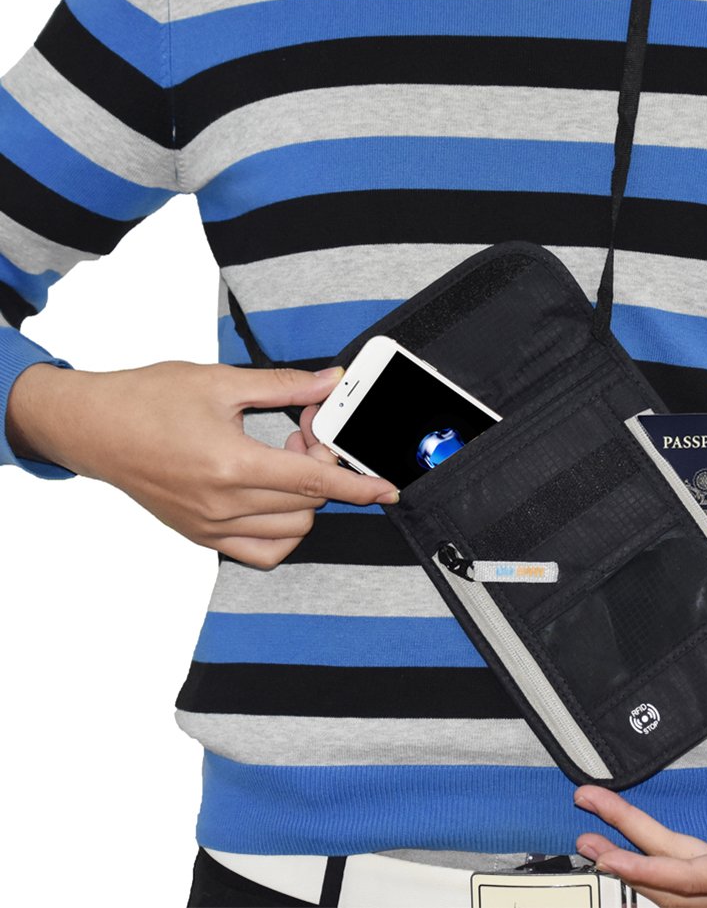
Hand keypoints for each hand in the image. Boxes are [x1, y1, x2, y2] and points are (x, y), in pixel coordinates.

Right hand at [6, 360, 397, 567]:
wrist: (92, 427)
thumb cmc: (146, 400)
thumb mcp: (220, 382)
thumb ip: (284, 386)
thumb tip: (329, 381)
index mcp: (231, 465)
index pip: (314, 482)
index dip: (358, 486)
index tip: (387, 489)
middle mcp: (222, 505)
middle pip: (307, 503)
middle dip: (321, 468)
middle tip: (304, 433)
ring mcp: (210, 527)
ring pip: (290, 532)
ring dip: (304, 500)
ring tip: (281, 460)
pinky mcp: (200, 537)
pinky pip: (259, 553)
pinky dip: (281, 531)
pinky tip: (273, 497)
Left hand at [574, 739, 706, 906]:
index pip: (698, 877)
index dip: (650, 870)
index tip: (611, 856)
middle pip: (681, 882)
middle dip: (628, 859)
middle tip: (584, 831)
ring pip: (687, 887)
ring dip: (640, 867)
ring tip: (597, 842)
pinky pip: (700, 880)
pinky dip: (664, 870)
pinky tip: (640, 855)